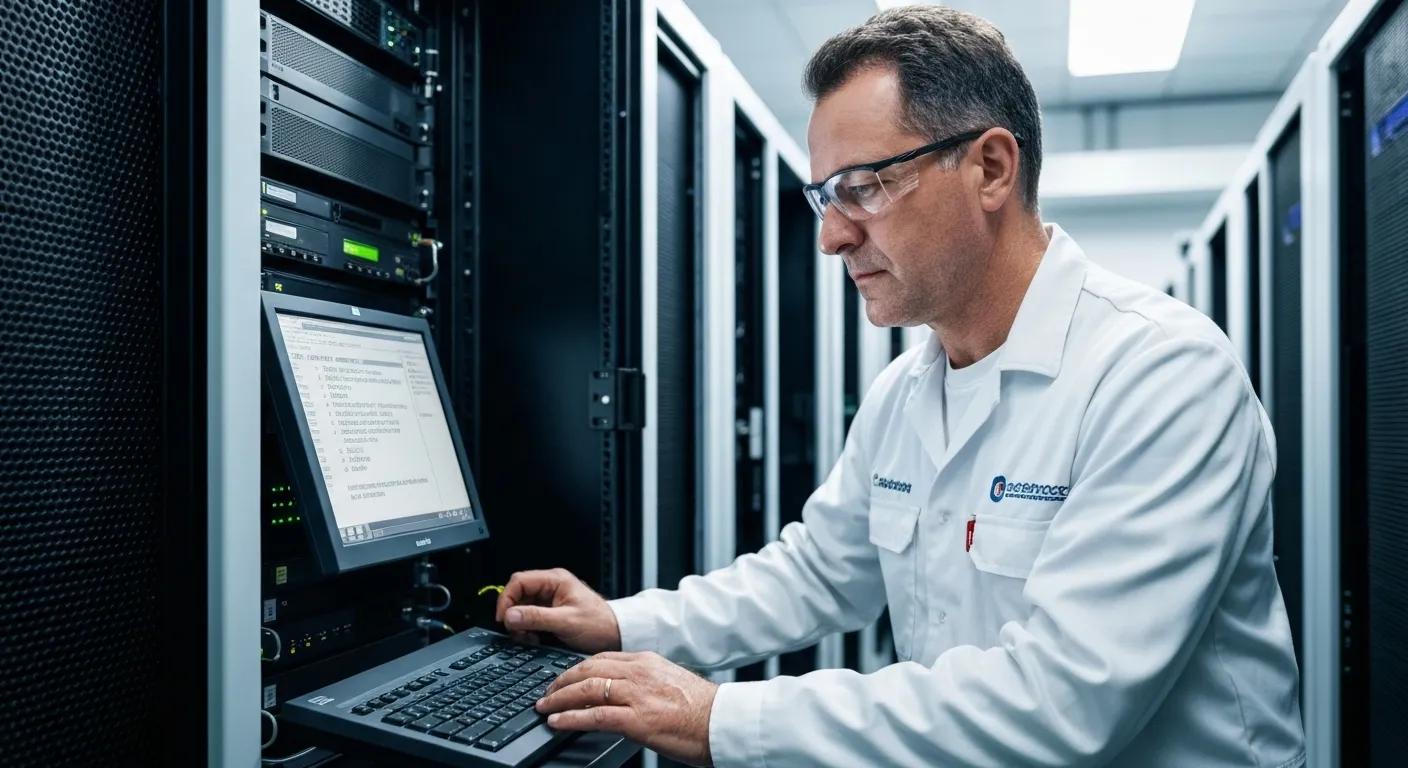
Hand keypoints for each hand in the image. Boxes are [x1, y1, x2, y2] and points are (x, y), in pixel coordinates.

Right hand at [495, 568, 621, 652]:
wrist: (615, 635)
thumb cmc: (599, 624)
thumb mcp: (566, 622)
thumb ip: (537, 618)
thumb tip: (510, 615)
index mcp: (555, 580)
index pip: (519, 581)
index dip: (507, 599)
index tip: (503, 619)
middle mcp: (551, 586)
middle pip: (518, 594)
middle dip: (513, 614)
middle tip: (515, 631)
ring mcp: (550, 599)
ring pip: (522, 607)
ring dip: (519, 623)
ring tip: (527, 637)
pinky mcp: (550, 612)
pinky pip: (529, 617)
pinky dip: (527, 628)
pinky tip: (534, 638)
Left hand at [536, 651, 717, 766]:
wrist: (721, 721)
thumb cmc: (700, 707)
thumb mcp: (669, 681)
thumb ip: (644, 680)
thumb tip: (622, 691)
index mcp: (646, 661)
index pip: (601, 658)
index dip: (576, 668)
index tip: (563, 677)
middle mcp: (638, 673)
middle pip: (588, 669)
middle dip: (561, 681)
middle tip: (547, 691)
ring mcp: (636, 695)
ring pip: (587, 689)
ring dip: (559, 698)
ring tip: (545, 707)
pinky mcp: (636, 720)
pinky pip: (594, 716)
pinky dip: (571, 718)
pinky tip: (558, 722)